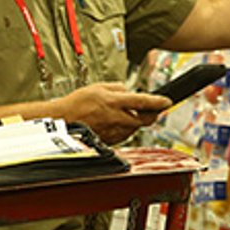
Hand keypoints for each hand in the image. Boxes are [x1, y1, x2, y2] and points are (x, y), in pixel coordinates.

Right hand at [55, 82, 171, 144]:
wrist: (62, 122)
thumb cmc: (76, 104)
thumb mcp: (97, 87)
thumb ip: (117, 88)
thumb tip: (129, 91)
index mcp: (113, 102)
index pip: (142, 101)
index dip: (158, 102)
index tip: (167, 101)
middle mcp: (116, 118)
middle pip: (144, 119)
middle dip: (151, 114)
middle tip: (152, 110)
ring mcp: (113, 131)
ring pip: (135, 127)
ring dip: (135, 121)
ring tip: (123, 114)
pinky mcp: (110, 141)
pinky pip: (124, 134)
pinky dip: (125, 128)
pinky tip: (115, 122)